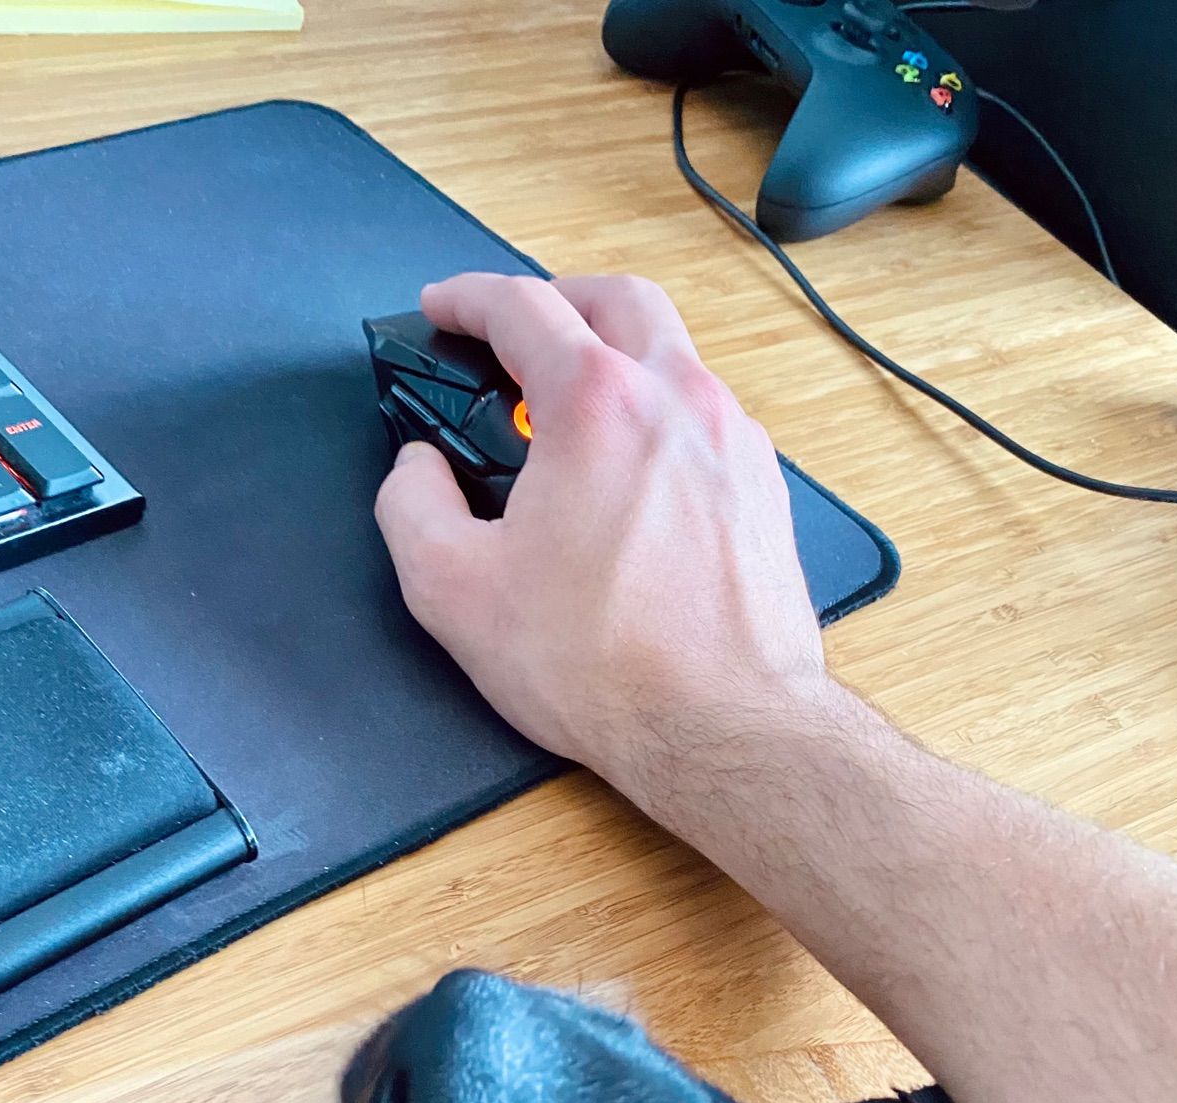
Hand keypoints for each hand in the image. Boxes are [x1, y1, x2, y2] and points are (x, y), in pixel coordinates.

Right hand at [373, 273, 826, 804]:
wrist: (725, 730)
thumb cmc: (602, 667)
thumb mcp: (454, 591)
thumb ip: (412, 506)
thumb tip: (418, 469)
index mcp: (598, 403)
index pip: (524, 307)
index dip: (468, 300)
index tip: (443, 310)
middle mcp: (679, 400)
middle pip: (619, 301)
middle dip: (558, 301)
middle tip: (515, 336)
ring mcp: (734, 443)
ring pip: (674, 357)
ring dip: (617, 359)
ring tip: (570, 414)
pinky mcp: (765, 493)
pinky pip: (707, 420)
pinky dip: (660, 417)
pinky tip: (631, 474)